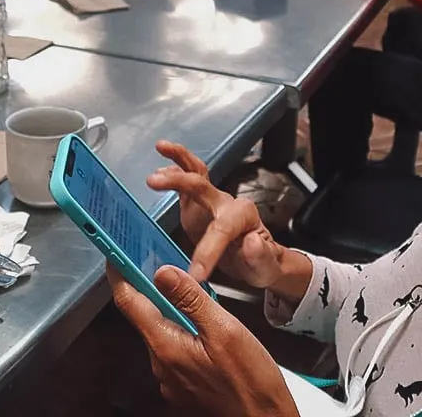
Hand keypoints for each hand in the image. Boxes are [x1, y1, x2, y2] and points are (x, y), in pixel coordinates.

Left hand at [109, 265, 297, 416]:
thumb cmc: (251, 383)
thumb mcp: (225, 331)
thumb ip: (192, 300)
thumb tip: (163, 273)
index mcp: (167, 347)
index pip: (129, 303)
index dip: (119, 276)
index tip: (116, 256)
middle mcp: (162, 365)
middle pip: (145, 317)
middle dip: (151, 290)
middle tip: (161, 263)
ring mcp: (171, 378)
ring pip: (162, 332)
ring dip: (171, 311)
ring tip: (191, 294)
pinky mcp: (183, 385)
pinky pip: (175, 349)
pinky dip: (182, 331)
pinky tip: (204, 327)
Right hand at [146, 141, 283, 287]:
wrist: (258, 259)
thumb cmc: (261, 263)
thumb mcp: (267, 268)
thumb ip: (261, 256)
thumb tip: (252, 242)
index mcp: (244, 217)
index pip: (222, 229)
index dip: (207, 251)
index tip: (195, 273)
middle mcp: (226, 202)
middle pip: (202, 186)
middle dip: (179, 181)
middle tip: (154, 181)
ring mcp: (211, 200)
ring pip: (196, 172)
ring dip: (178, 158)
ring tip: (161, 147)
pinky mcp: (196, 204)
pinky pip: (186, 183)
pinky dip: (173, 170)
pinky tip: (159, 169)